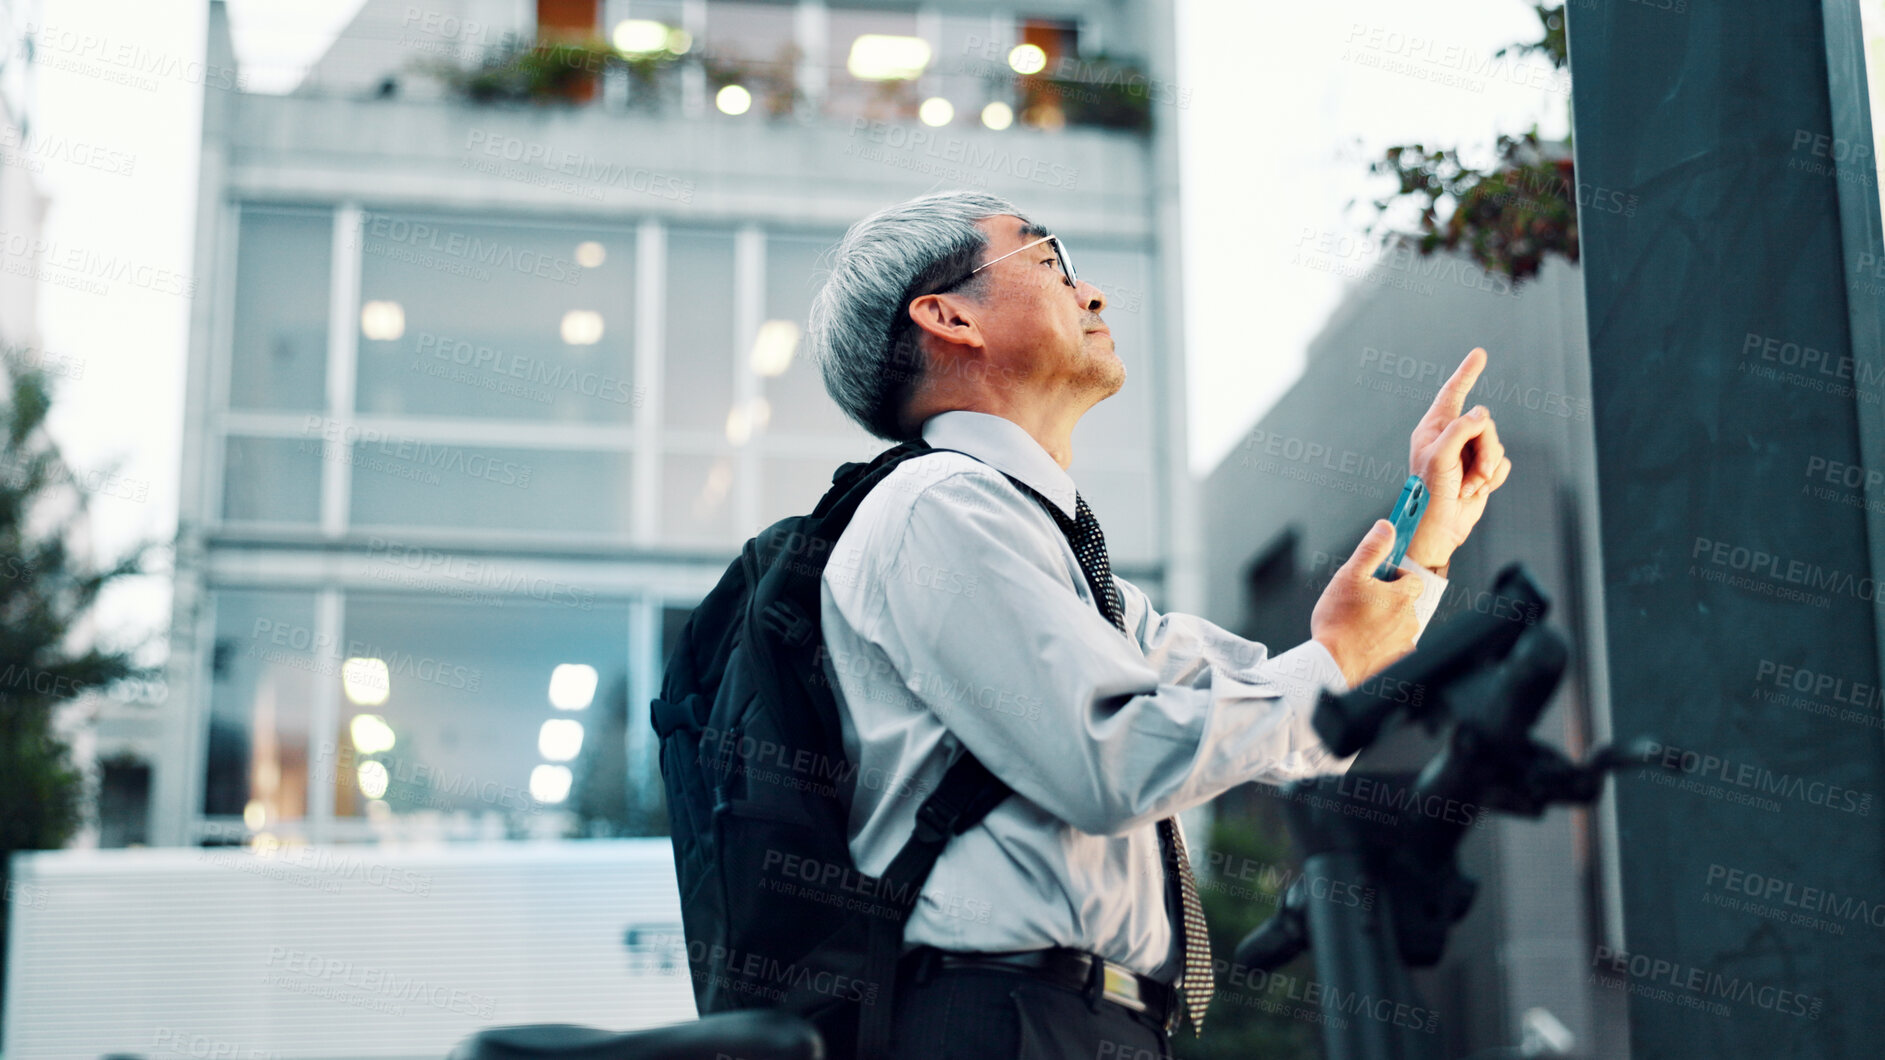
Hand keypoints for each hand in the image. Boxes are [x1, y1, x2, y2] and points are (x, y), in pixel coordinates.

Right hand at [1311, 519, 1427, 687]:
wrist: (1332, 664)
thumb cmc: (1338, 622)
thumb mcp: (1349, 576)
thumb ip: (1371, 549)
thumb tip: (1387, 527)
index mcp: (1401, 597)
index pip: (1412, 580)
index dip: (1395, 577)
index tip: (1378, 581)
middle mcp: (1409, 620)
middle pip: (1406, 603)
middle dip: (1388, 601)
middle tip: (1362, 604)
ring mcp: (1404, 643)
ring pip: (1400, 625)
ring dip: (1385, 623)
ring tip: (1359, 625)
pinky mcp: (1398, 661)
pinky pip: (1395, 646)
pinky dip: (1383, 644)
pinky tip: (1363, 643)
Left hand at [1404, 348, 1511, 570]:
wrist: (1439, 530)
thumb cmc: (1430, 494)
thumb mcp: (1440, 457)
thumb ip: (1460, 429)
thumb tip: (1481, 414)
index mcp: (1433, 429)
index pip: (1452, 394)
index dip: (1467, 373)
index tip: (1479, 353)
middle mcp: (1451, 437)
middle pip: (1484, 423)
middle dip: (1484, 449)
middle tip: (1471, 473)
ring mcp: (1467, 453)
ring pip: (1496, 444)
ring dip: (1487, 468)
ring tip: (1469, 486)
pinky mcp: (1481, 470)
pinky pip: (1502, 463)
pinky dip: (1493, 478)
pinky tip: (1476, 491)